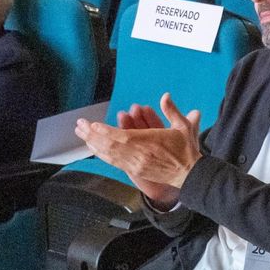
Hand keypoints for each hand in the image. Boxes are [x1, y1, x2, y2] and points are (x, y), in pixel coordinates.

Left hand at [75, 93, 201, 207]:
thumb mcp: (183, 127)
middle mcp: (139, 154)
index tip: (92, 124)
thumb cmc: (186, 150)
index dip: (105, 131)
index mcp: (150, 142)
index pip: (122, 136)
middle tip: (80, 125)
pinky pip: (113, 162)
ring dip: (93, 144)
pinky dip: (101, 154)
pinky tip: (93, 147)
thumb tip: (165, 95)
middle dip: (92, 135)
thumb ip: (172, 111)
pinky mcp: (134, 170)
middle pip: (110, 145)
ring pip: (109, 154)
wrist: (189, 174)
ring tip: (81, 134)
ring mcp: (135, 164)